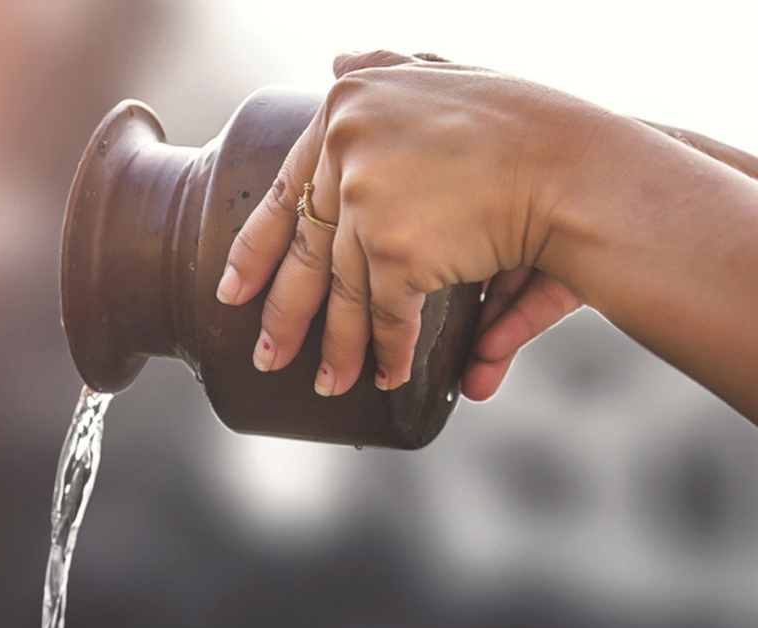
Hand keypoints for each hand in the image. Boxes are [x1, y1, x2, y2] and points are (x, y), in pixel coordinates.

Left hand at [215, 50, 598, 397]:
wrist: (582, 163)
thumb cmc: (527, 125)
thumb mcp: (444, 74)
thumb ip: (387, 70)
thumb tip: (337, 57)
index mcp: (347, 104)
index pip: (285, 186)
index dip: (256, 245)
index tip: (233, 286)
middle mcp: (345, 143)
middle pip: (304, 246)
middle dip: (285, 310)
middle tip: (267, 352)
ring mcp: (366, 195)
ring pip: (343, 288)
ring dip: (338, 345)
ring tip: (328, 383)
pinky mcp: (395, 246)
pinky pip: (384, 311)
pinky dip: (388, 347)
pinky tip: (386, 375)